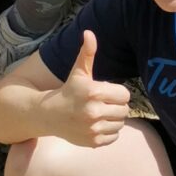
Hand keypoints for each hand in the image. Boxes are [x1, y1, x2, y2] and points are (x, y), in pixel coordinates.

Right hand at [50, 31, 131, 147]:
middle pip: (125, 110)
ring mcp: (93, 129)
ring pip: (120, 124)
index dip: (117, 93)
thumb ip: (87, 53)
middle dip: (116, 106)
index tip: (107, 92)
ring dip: (114, 119)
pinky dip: (109, 132)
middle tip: (103, 104)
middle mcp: (94, 112)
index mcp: (93, 92)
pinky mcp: (93, 142)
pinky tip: (97, 125)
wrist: (50, 114)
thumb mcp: (78, 71)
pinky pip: (115, 137)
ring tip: (101, 114)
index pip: (125, 95)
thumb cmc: (68, 90)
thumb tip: (89, 32)